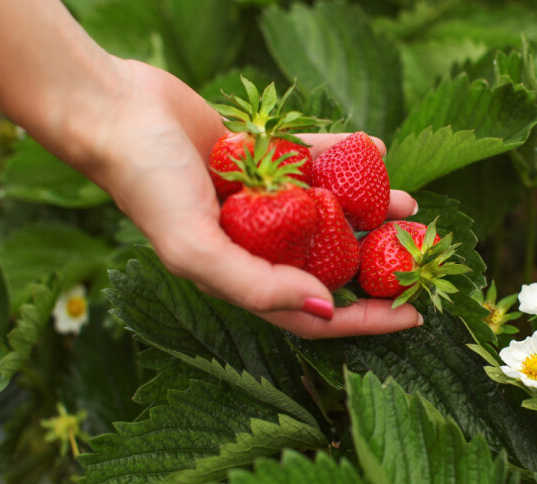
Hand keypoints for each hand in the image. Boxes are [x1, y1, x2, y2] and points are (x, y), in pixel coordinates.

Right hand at [86, 59, 421, 338]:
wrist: (115, 110)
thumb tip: (324, 307)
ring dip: (372, 210)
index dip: (365, 320)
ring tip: (409, 205)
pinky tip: (377, 151)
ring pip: (329, 213)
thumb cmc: (147, 184)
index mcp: (241, 275)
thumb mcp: (197, 247)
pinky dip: (345, 157)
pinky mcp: (262, 157)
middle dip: (378, 264)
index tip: (414, 316)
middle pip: (330, 264)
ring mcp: (261, 199)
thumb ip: (258, 286)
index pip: (314, 312)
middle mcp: (256, 242)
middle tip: (421, 254)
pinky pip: (313, 161)